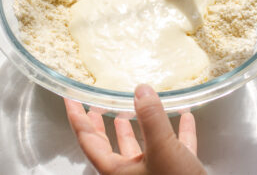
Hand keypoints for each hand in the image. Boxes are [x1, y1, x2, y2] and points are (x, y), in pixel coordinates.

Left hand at [64, 84, 204, 174]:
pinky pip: (174, 149)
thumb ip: (151, 118)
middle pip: (109, 147)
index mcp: (117, 172)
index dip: (78, 118)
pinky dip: (178, 132)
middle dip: (101, 125)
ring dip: (138, 128)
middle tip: (95, 106)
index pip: (88, 141)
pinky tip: (186, 118)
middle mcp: (130, 174)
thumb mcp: (163, 149)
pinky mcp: (175, 174)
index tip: (70, 100)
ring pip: (140, 148)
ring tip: (135, 110)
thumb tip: (141, 90)